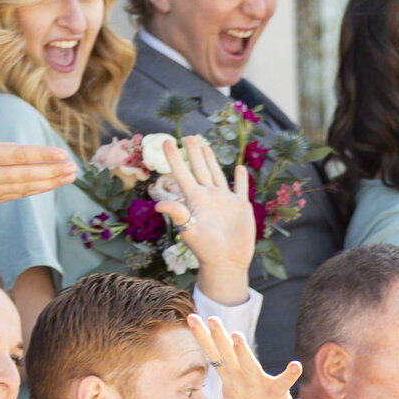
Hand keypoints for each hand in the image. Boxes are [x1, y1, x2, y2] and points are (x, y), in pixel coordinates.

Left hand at [156, 134, 257, 303]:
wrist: (226, 262)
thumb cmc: (206, 249)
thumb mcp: (190, 230)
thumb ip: (178, 214)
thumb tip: (158, 204)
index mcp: (194, 199)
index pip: (182, 174)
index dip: (174, 158)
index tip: (167, 141)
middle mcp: (208, 197)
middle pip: (199, 169)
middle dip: (193, 153)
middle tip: (187, 136)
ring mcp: (225, 201)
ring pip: (217, 175)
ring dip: (211, 160)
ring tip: (205, 146)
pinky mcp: (240, 207)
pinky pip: (241, 189)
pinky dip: (241, 179)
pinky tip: (239, 169)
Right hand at [188, 312, 299, 398]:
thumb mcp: (233, 388)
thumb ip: (229, 369)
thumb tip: (222, 352)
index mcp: (230, 378)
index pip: (213, 353)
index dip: (202, 335)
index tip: (191, 317)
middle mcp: (240, 382)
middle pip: (226, 356)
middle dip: (218, 337)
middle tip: (212, 319)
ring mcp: (256, 389)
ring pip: (248, 367)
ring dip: (242, 352)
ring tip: (237, 335)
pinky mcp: (274, 397)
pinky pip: (282, 384)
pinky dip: (289, 374)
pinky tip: (296, 364)